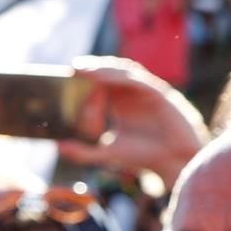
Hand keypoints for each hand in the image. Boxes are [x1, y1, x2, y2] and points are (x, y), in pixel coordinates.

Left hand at [58, 54, 208, 189]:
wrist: (172, 163)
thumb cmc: (144, 156)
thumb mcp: (108, 153)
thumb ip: (83, 152)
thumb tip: (58, 147)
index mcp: (120, 103)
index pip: (100, 84)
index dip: (85, 78)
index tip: (67, 77)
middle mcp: (132, 94)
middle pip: (110, 73)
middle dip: (93, 67)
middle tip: (73, 67)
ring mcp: (146, 92)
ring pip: (123, 72)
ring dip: (105, 68)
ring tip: (86, 69)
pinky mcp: (159, 93)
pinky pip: (138, 81)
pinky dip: (122, 77)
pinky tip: (107, 78)